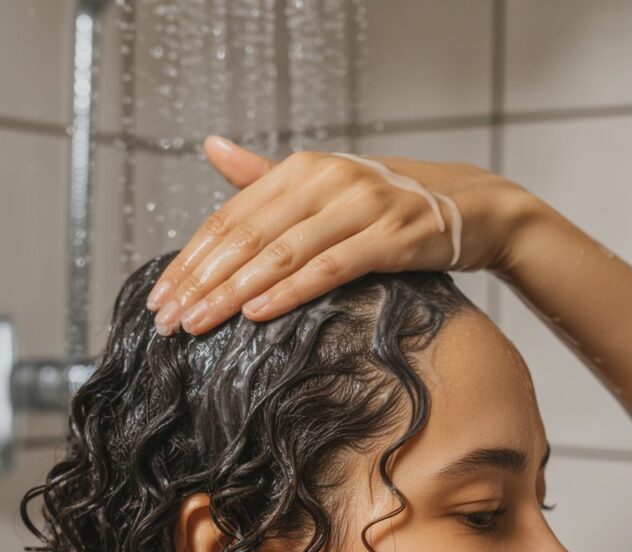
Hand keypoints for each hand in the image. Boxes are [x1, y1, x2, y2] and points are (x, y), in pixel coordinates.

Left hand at [146, 135, 530, 335]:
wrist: (471, 206)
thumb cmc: (390, 204)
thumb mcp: (327, 186)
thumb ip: (267, 178)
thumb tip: (211, 148)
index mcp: (302, 170)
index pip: (230, 218)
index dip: (190, 259)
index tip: (159, 298)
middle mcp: (326, 180)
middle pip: (246, 236)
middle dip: (200, 282)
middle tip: (167, 321)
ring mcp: (359, 206)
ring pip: (281, 253)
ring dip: (233, 292)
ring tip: (198, 323)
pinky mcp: (391, 236)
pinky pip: (330, 267)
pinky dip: (290, 291)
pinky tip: (257, 314)